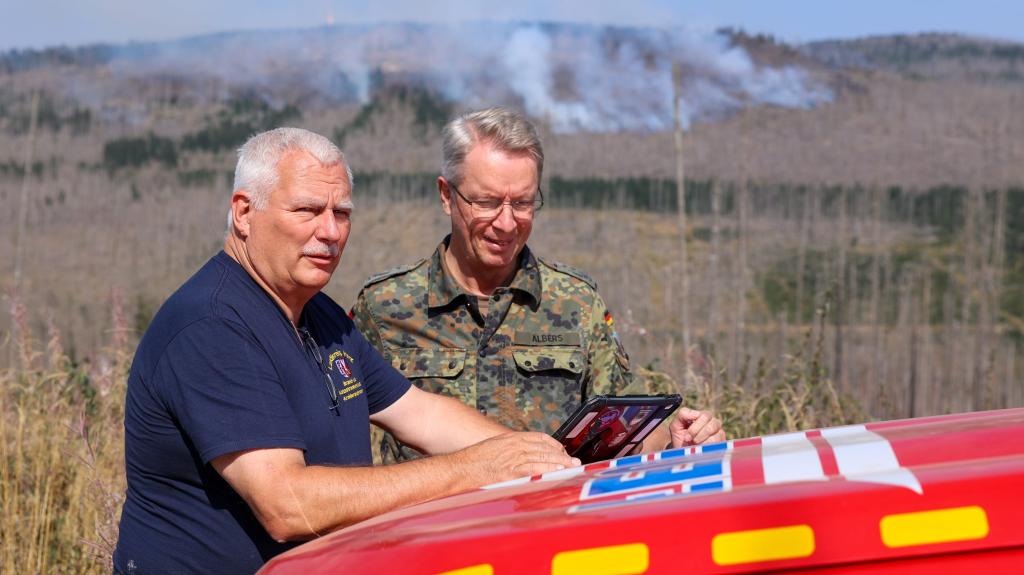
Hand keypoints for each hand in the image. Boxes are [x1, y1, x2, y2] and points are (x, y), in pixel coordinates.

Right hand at [453, 432, 580, 484]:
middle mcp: (514, 446)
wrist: (459, 468)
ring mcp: (512, 459)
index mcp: (511, 438)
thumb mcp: (494, 447)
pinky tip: (555, 473)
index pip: (539, 437)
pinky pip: (532, 471)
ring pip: (542, 458)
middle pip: (544, 448)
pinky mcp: (510, 473)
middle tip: (573, 462)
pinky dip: (546, 471)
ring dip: (558, 463)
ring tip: (570, 468)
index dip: (554, 444)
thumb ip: (510, 448)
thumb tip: (522, 455)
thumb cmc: (474, 460)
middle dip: (561, 455)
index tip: (562, 450)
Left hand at [669, 407, 725, 447]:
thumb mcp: (676, 425)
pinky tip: (701, 450)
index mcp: (703, 415)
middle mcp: (714, 422)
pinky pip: (717, 445)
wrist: (683, 454)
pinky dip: (707, 448)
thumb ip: (682, 414)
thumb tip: (695, 414)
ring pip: (715, 436)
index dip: (695, 427)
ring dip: (702, 441)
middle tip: (689, 440)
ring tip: (694, 445)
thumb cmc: (680, 438)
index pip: (705, 416)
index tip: (686, 437)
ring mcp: (719, 433)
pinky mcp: (722, 444)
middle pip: (711, 425)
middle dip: (698, 434)